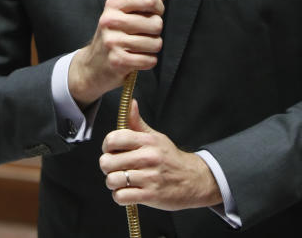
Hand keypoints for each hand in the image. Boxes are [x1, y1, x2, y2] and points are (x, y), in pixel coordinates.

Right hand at [68, 0, 172, 106]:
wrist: (92, 66)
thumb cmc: (115, 35)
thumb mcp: (128, 12)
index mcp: (113, 5)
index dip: (158, 8)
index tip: (152, 14)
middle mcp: (110, 21)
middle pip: (156, 23)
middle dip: (155, 32)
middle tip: (142, 34)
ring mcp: (112, 41)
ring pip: (155, 43)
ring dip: (152, 48)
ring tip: (139, 48)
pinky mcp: (117, 61)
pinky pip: (149, 60)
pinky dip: (148, 61)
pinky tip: (136, 59)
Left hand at [100, 100, 222, 210]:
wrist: (194, 180)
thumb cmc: (171, 159)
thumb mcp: (156, 137)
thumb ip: (138, 123)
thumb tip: (131, 104)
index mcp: (147, 141)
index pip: (113, 139)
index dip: (107, 146)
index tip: (111, 151)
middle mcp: (147, 158)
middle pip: (107, 162)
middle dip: (107, 166)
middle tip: (115, 168)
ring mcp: (149, 177)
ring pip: (112, 180)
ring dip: (113, 183)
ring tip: (122, 181)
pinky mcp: (150, 195)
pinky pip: (120, 196)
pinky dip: (120, 196)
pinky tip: (127, 192)